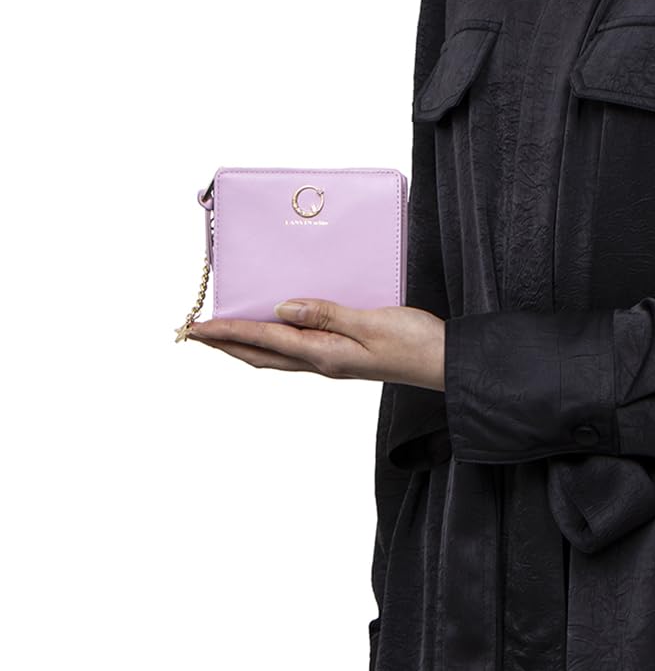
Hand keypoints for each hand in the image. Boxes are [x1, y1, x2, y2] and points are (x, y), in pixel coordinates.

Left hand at [185, 299, 444, 391]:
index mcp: (324, 354)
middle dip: (225, 344)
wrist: (444, 362)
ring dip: (243, 345)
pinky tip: (272, 330)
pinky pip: (293, 350)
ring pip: (274, 355)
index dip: (228, 332)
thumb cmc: (415, 342)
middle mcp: (321, 361)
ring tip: (220, 334)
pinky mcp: (342, 356)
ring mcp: (331, 361)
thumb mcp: (370, 322)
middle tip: (193, 333)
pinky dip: (270, 342)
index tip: (196, 328)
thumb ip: (325, 314)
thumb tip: (281, 307)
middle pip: (260, 354)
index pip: (265, 339)